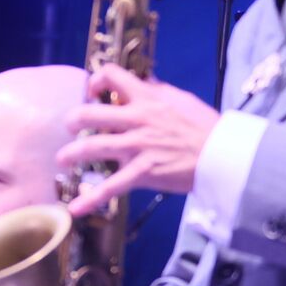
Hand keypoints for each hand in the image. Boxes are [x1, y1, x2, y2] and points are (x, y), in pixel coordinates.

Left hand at [58, 64, 219, 217]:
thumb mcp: (180, 99)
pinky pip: (111, 187)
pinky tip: (74, 209)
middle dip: (73, 121)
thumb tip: (143, 81)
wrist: (222, 154)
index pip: (112, 76)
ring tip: (63, 159)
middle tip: (70, 127)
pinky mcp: (142, 172)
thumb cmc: (204, 126)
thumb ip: (157, 91)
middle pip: (89, 114)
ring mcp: (137, 147)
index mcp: (146, 98)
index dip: (96, 80)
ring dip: (71, 155)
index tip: (93, 91)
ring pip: (92, 147)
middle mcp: (136, 120)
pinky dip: (90, 199)